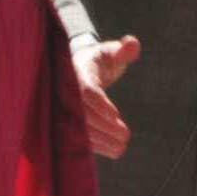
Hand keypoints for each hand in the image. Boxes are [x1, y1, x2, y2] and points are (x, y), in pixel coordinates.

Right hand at [73, 37, 140, 158]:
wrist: (78, 70)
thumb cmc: (99, 61)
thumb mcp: (111, 52)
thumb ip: (123, 50)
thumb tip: (133, 44)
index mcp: (77, 71)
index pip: (86, 90)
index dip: (100, 104)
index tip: (117, 116)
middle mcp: (66, 91)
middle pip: (81, 113)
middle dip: (104, 126)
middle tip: (126, 135)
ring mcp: (63, 108)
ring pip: (78, 130)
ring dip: (101, 141)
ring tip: (122, 146)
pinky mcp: (67, 122)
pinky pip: (78, 139)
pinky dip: (96, 146)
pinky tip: (114, 151)